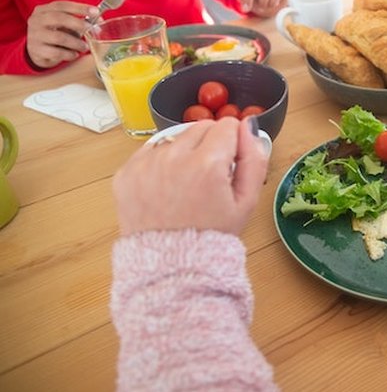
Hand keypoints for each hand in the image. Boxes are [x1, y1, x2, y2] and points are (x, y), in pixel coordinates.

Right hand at [26, 0, 99, 68]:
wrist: (36, 52)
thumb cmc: (53, 34)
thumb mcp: (63, 24)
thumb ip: (78, 21)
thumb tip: (99, 21)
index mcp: (43, 10)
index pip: (61, 5)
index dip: (79, 7)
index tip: (95, 11)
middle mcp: (36, 20)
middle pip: (59, 18)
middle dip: (78, 23)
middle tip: (91, 29)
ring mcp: (35, 35)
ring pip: (59, 37)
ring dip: (76, 42)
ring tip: (85, 47)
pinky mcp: (37, 50)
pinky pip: (57, 52)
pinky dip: (69, 54)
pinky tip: (75, 54)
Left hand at [113, 117, 269, 236]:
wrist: (171, 265)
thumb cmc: (212, 235)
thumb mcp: (247, 201)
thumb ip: (254, 159)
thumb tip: (248, 126)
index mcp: (207, 164)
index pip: (226, 125)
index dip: (233, 142)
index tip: (230, 161)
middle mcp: (174, 157)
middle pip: (200, 127)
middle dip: (210, 144)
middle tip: (210, 175)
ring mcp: (146, 164)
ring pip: (174, 137)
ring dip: (184, 152)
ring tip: (187, 183)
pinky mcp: (126, 173)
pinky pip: (150, 151)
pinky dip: (161, 162)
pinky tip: (167, 186)